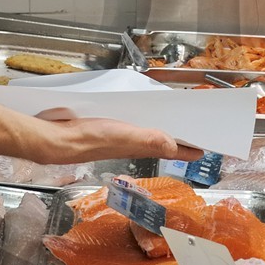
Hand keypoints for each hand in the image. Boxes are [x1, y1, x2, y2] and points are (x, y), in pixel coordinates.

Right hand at [30, 111, 203, 164]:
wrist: (57, 140)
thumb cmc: (88, 139)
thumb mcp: (122, 136)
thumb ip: (147, 139)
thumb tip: (174, 144)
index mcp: (142, 147)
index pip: (173, 150)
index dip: (190, 149)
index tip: (208, 147)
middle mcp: (134, 145)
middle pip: (164, 142)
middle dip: (181, 137)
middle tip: (196, 130)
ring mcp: (122, 139)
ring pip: (150, 135)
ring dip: (163, 129)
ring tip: (176, 121)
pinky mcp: (109, 130)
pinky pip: (134, 125)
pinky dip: (144, 120)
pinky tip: (141, 114)